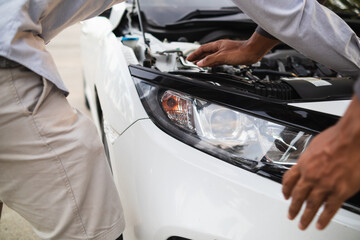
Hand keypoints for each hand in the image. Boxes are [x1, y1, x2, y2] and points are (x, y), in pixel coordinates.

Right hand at [186, 32, 279, 66]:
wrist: (253, 52)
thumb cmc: (241, 51)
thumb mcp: (222, 56)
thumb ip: (210, 60)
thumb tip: (200, 63)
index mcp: (217, 45)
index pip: (202, 49)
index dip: (194, 54)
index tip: (188, 58)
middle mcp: (220, 48)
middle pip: (206, 53)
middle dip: (198, 57)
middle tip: (191, 62)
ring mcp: (224, 53)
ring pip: (211, 57)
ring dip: (204, 60)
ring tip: (199, 64)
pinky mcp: (229, 57)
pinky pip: (217, 60)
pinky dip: (212, 63)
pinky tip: (211, 66)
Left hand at [282, 95, 359, 229]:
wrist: (351, 138)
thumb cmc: (335, 137)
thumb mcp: (314, 145)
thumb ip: (310, 157)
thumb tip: (309, 160)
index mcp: (303, 163)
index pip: (289, 180)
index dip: (286, 189)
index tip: (285, 195)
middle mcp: (310, 176)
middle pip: (297, 195)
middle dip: (293, 207)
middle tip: (291, 214)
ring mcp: (324, 185)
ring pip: (311, 205)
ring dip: (305, 216)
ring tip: (302, 224)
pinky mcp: (339, 191)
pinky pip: (329, 209)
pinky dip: (324, 218)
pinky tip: (320, 224)